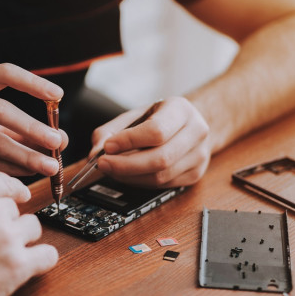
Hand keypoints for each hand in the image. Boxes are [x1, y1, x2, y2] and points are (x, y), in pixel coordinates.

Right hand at [0, 63, 67, 189]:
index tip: (57, 95)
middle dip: (33, 128)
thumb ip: (22, 129)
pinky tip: (26, 173)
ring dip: (25, 155)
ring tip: (49, 165)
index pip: (3, 72)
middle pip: (1, 109)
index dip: (32, 82)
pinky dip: (8, 168)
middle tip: (56, 141)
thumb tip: (61, 138)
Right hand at [0, 172, 57, 295]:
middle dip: (6, 222)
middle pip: (14, 207)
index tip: (18, 197)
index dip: (11, 191)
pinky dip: (41, 260)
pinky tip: (32, 263)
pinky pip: (47, 255)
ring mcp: (7, 236)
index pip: (3, 181)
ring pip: (32, 227)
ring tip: (5, 254)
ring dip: (22, 238)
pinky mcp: (18, 265)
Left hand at [91, 96, 209, 187]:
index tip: (108, 147)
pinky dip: (140, 182)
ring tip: (113, 169)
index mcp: (181, 110)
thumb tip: (95, 154)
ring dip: (130, 176)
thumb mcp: (136, 115)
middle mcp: (196, 132)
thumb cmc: (159, 118)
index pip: (156, 131)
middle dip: (126, 165)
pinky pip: (163, 185)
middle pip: (160, 158)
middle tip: (103, 164)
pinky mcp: (196, 174)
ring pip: (161, 176)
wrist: (189, 124)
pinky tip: (129, 174)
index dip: (129, 141)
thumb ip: (111, 131)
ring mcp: (199, 156)